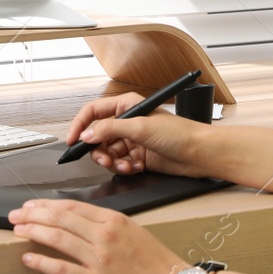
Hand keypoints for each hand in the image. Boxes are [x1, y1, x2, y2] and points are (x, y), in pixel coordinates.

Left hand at [9, 198, 186, 273]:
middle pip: (60, 218)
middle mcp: (105, 235)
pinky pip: (62, 269)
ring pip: (58, 238)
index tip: (32, 205)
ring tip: (17, 230)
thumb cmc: (159, 264)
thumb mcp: (135, 232)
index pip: (72, 207)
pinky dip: (42, 261)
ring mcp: (100, 259)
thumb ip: (108, 227)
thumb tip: (81, 225)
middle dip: (33, 215)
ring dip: (33, 232)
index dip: (47, 205)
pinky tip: (28, 257)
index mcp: (115, 220)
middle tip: (16, 215)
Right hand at [67, 93, 207, 177]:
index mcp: (127, 106)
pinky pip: (120, 164)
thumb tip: (87, 134)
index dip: (80, 125)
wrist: (200, 153)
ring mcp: (133, 140)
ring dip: (113, 162)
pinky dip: (124, 168)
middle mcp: (128, 122)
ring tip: (125, 165)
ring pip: (108, 153)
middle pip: (98, 137)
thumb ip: (110, 130)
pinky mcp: (138, 156)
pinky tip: (135, 167)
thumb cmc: (180, 132)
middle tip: (106, 159)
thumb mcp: (140, 127)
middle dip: (99, 150)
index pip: (93, 112)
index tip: (72, 140)